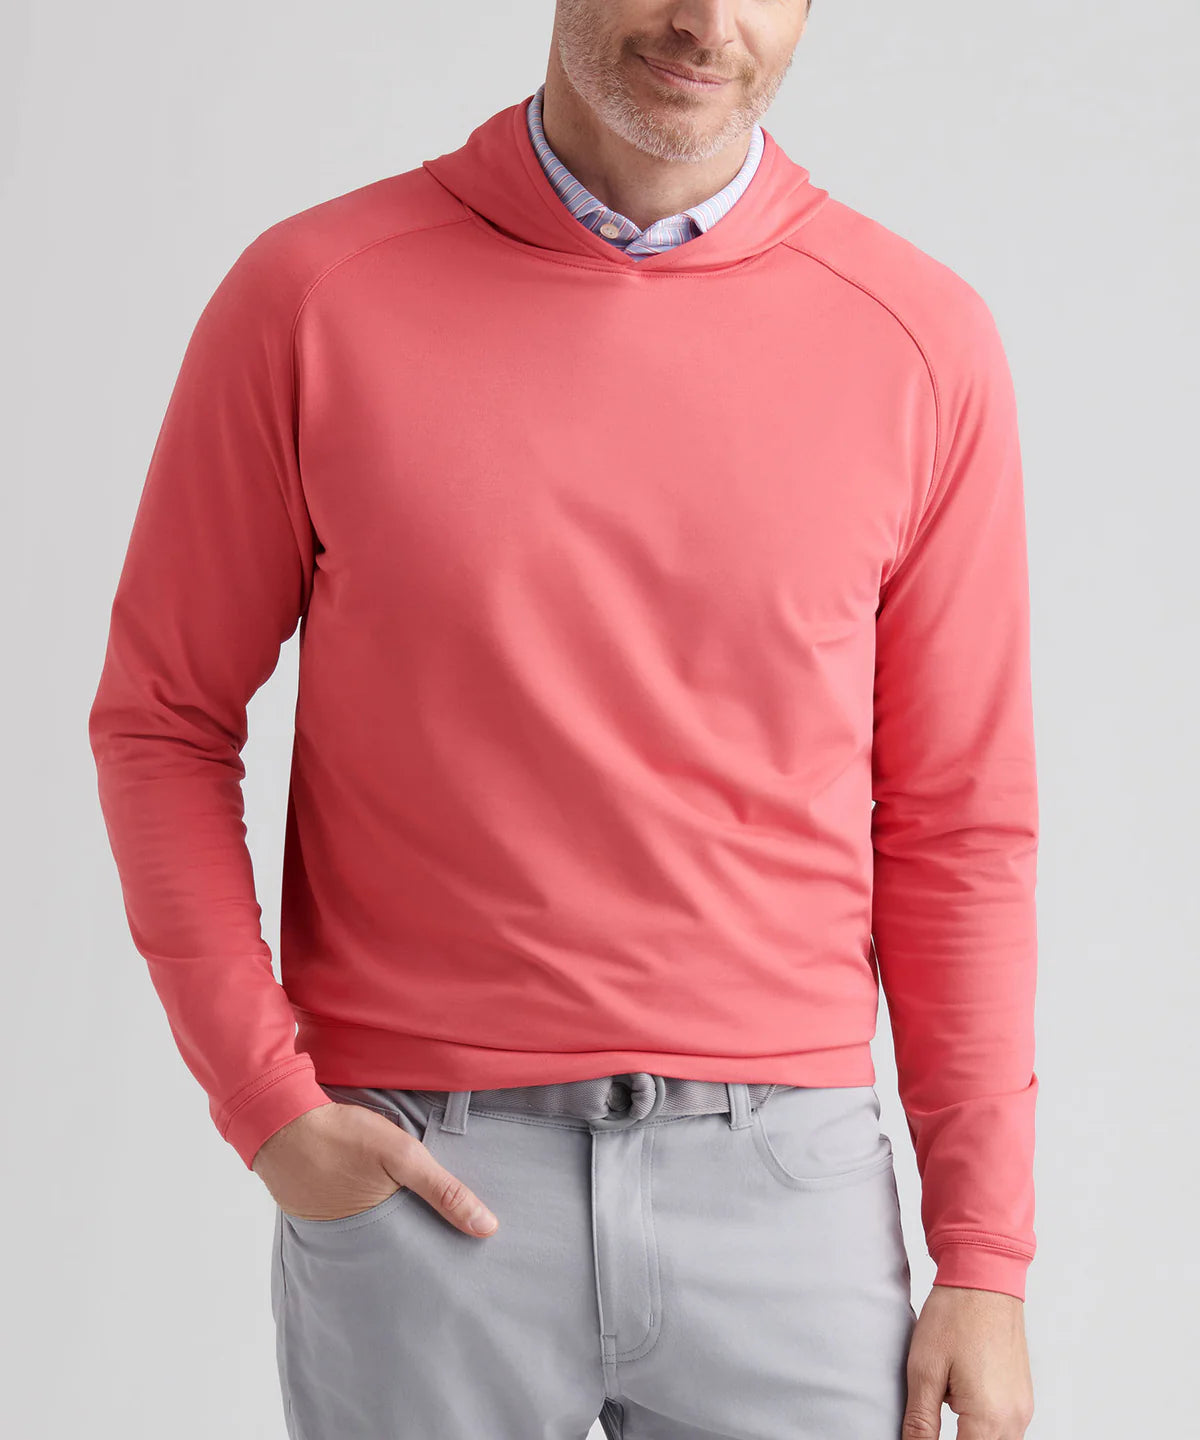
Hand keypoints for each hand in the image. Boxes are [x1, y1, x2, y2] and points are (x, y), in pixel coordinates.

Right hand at [251, 1099, 498, 1235]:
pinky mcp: (313, 1208)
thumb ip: (444, 1190)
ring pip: (371, 1231)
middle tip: (444, 1240)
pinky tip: (373, 1194)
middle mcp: (349, 1242)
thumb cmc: (342, 1135)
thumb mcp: (402, 1156)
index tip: (464, 1255)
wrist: (279, 1118)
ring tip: (412, 1217)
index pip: (417, 1257)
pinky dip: (363, 1208)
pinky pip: (347, 1216)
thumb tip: (487, 1228)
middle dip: (416, 1242)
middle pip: (395, 1247)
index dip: (438, 1252)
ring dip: (388, 1223)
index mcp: (375, 1236)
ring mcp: (327, 1226)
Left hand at [902, 1285, 1033, 1438]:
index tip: (921, 1435)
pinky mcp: (1022, 1396)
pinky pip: (1005, 1429)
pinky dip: (983, 1428)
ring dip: (971, 1438)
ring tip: (944, 1409)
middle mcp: (1015, 1420)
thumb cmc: (955, 1316)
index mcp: (990, 1419)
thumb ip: (921, 1423)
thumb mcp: (924, 1370)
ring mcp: (1023, 1408)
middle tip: (931, 1420)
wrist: (984, 1277)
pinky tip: (960, 1405)